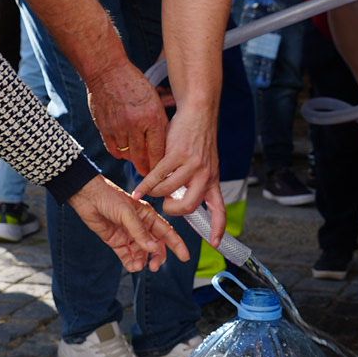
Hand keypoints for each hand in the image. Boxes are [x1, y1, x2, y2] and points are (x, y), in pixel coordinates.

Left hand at [68, 176, 189, 271]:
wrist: (87, 197)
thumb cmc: (109, 197)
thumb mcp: (127, 213)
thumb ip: (139, 232)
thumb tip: (152, 248)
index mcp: (148, 216)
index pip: (167, 233)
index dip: (177, 245)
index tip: (185, 257)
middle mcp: (140, 227)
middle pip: (155, 246)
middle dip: (157, 257)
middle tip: (154, 266)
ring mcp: (129, 235)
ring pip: (142, 253)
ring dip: (143, 261)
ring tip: (139, 266)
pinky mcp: (116, 241)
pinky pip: (127, 255)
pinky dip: (131, 263)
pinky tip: (132, 266)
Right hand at [86, 60, 168, 174]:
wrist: (108, 71)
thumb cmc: (134, 83)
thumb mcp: (154, 98)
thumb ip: (159, 119)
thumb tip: (167, 139)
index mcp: (152, 117)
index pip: (159, 150)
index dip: (160, 165)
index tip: (161, 172)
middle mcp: (136, 125)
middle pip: (142, 157)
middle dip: (146, 168)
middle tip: (149, 175)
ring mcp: (119, 127)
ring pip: (127, 154)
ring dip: (132, 160)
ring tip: (137, 162)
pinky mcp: (105, 128)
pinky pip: (114, 149)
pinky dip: (119, 152)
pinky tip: (124, 152)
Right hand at [130, 102, 224, 241]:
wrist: (199, 113)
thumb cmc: (198, 139)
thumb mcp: (205, 164)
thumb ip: (195, 182)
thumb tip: (180, 202)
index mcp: (212, 180)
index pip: (219, 209)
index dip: (218, 228)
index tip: (215, 243)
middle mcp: (205, 175)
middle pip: (189, 207)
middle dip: (173, 211)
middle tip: (166, 207)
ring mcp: (191, 165)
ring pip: (168, 191)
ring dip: (157, 194)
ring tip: (153, 189)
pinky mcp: (176, 154)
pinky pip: (157, 177)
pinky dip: (145, 186)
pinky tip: (138, 191)